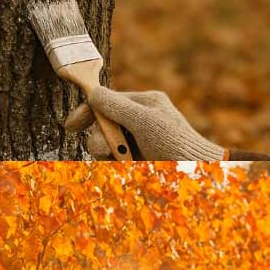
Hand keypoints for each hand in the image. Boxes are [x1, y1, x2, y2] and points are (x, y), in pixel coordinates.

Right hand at [64, 88, 225, 160]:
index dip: (88, 112)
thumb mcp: (145, 121)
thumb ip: (117, 106)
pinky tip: (129, 168)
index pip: (108, 102)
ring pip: (109, 146)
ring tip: (126, 161)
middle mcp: (142, 120)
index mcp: (145, 103)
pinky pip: (118, 160)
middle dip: (102, 139)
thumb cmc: (176, 145)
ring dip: (111, 154)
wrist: (199, 175)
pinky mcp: (141, 160)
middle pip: (105, 126)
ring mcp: (141, 141)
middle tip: (108, 151)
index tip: (71, 126)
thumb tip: (93, 94)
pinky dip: (118, 165)